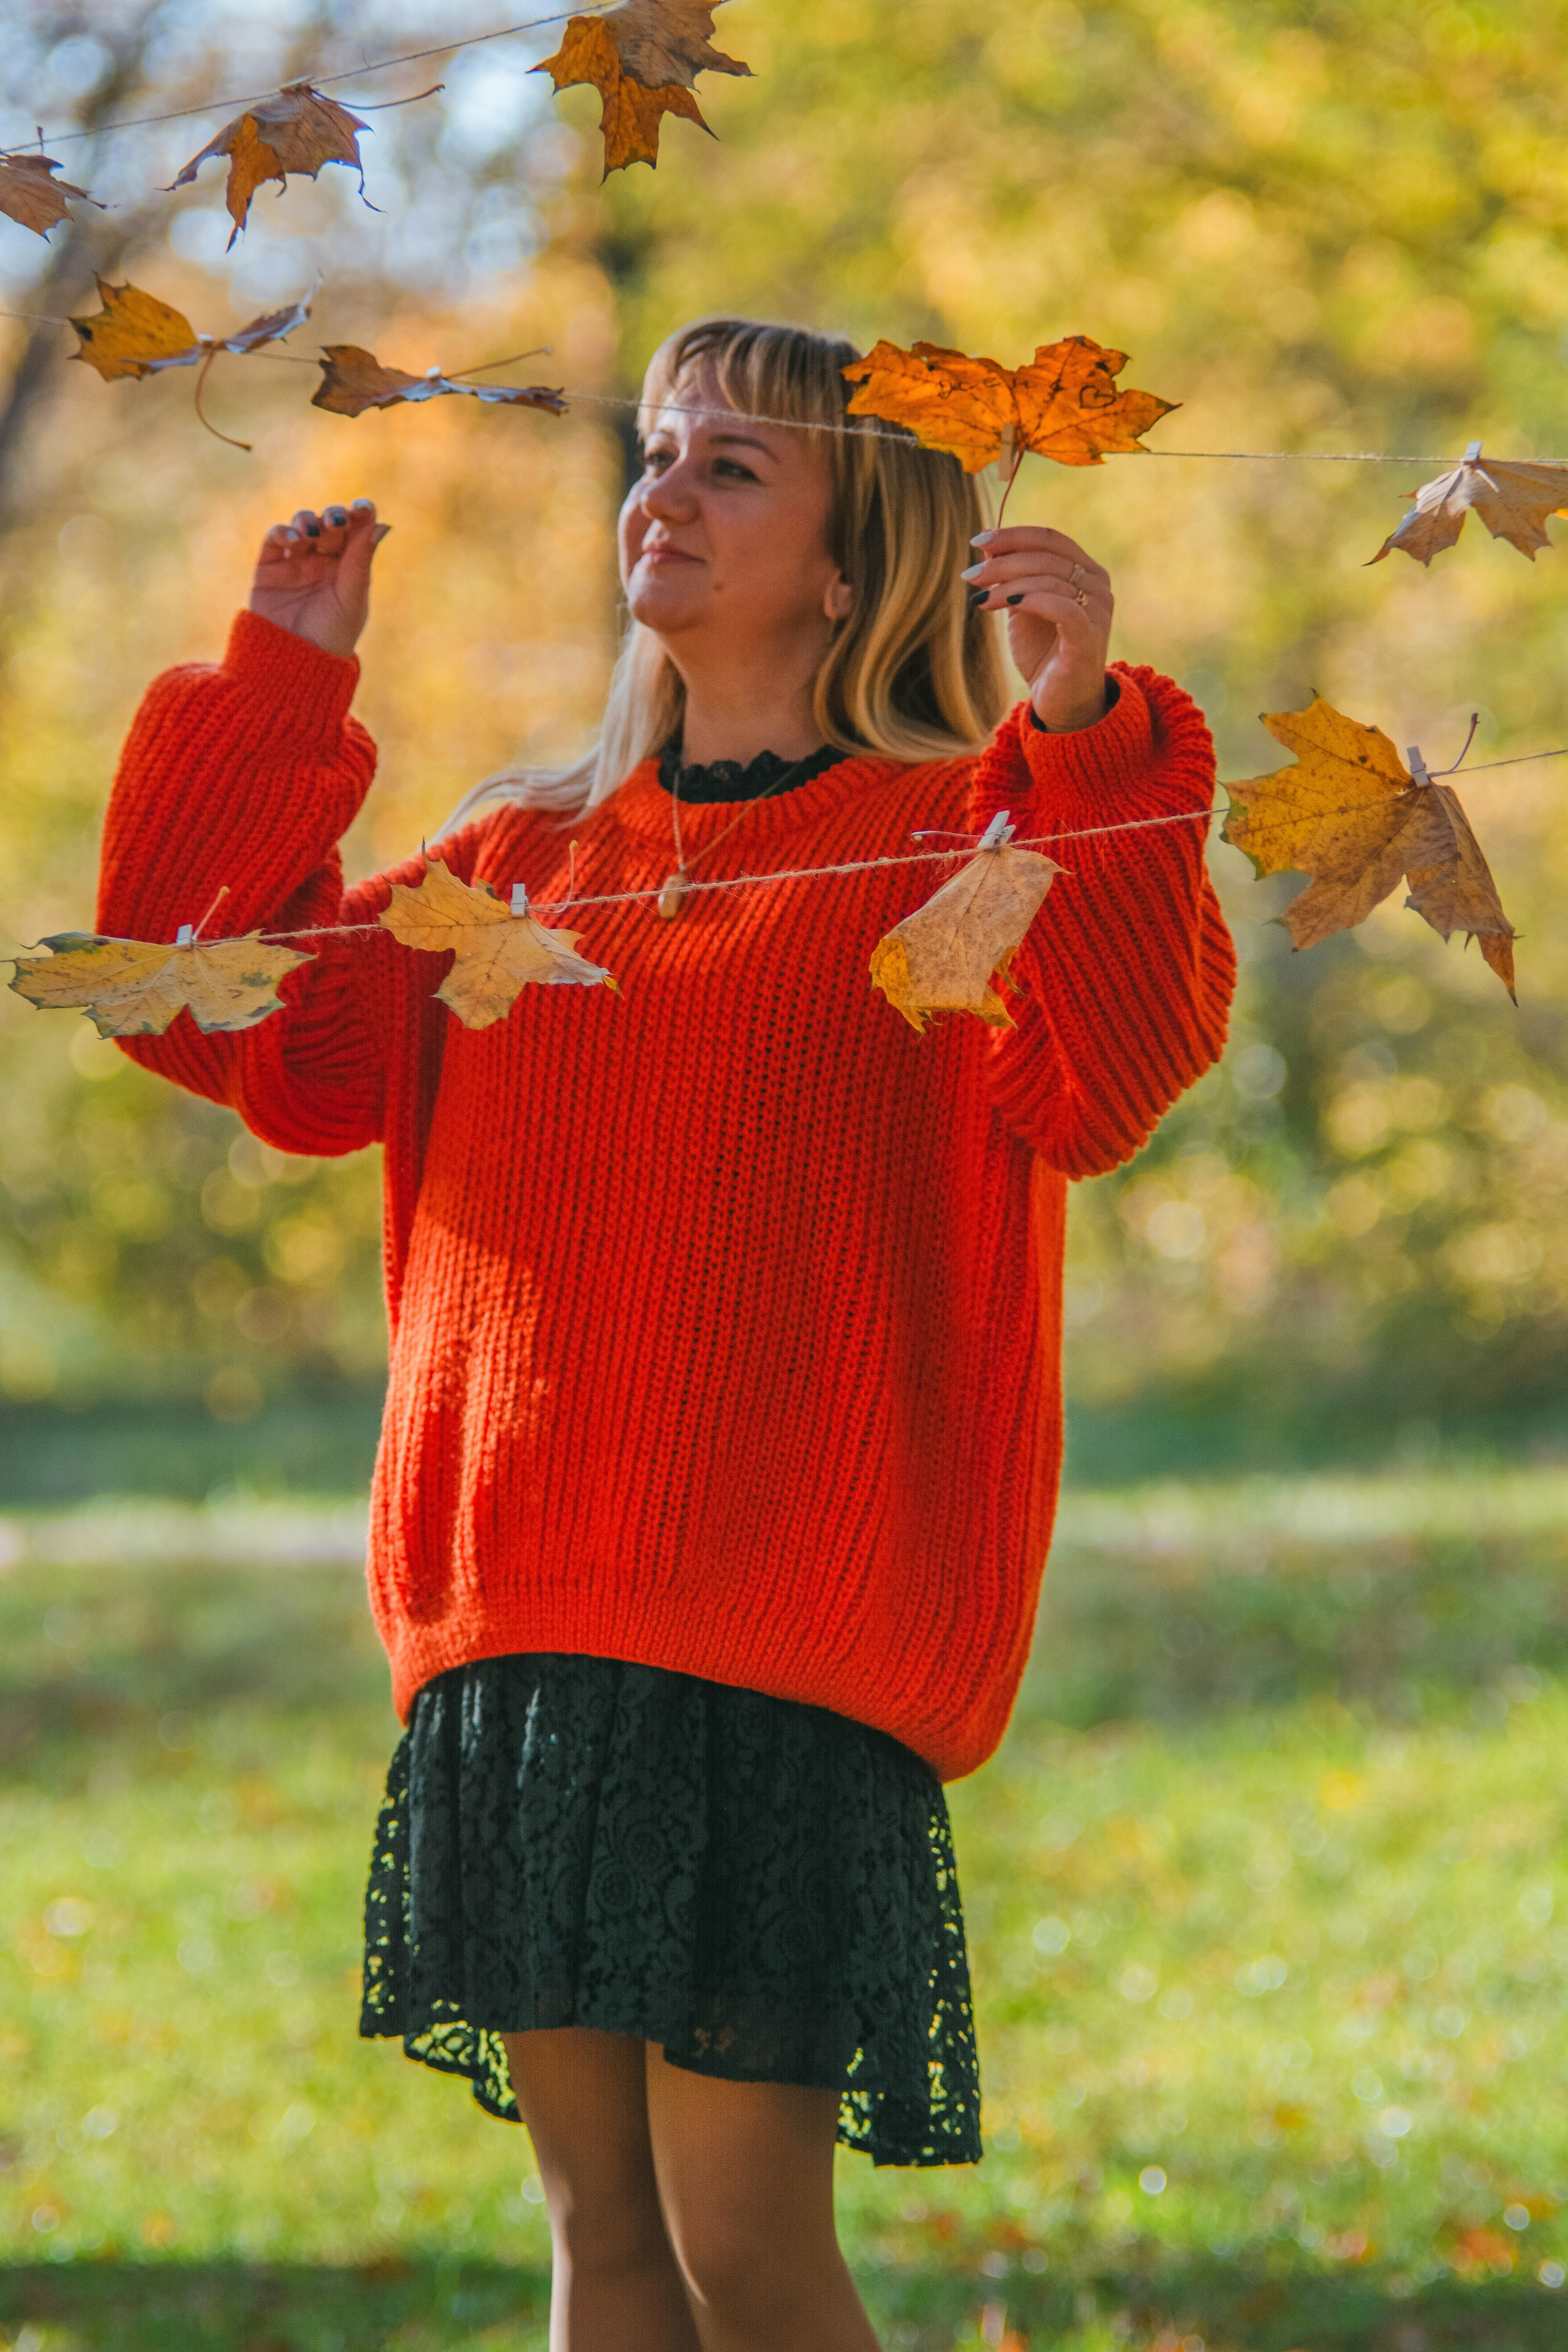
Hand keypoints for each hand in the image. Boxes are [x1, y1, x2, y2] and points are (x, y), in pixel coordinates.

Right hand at [249, 498, 388, 658]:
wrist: (294, 663)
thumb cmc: (331, 636)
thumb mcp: (351, 597)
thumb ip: (360, 560)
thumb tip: (380, 523)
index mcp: (349, 568)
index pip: (355, 532)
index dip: (359, 514)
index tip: (364, 506)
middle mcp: (323, 561)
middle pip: (329, 524)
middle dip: (333, 517)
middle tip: (336, 522)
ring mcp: (295, 563)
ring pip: (301, 526)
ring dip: (307, 520)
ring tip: (311, 532)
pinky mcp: (268, 569)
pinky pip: (273, 540)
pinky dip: (281, 531)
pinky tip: (291, 538)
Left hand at [961, 525, 1112, 731]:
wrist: (1060, 702)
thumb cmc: (1043, 654)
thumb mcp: (1022, 608)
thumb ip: (1012, 577)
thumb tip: (988, 546)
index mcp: (1087, 572)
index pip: (1051, 539)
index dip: (1014, 535)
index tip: (979, 539)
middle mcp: (1098, 586)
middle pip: (1048, 556)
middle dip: (1004, 561)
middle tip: (971, 575)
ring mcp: (1098, 611)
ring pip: (1050, 579)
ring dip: (1008, 583)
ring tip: (979, 597)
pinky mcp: (1089, 637)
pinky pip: (1061, 606)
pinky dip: (1031, 599)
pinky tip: (1005, 603)